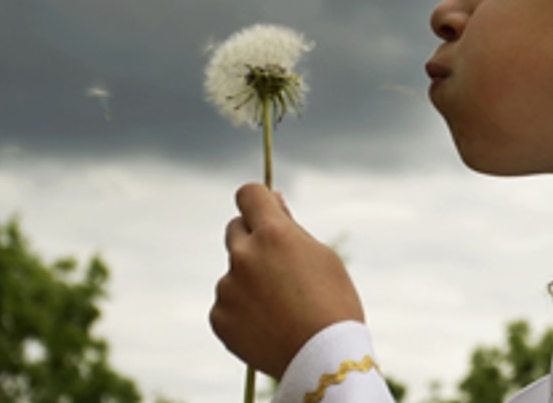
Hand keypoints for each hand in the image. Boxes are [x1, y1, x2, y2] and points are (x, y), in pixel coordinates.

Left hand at [210, 183, 364, 378]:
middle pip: (236, 229)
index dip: (258, 200)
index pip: (248, 194)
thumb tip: (272, 201)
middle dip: (253, 238)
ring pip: (234, 271)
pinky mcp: (219, 316)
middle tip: (279, 264)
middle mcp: (244, 256)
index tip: (265, 210)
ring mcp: (227, 288)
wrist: (323, 359)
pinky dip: (242, 309)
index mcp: (273, 234)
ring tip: (281, 306)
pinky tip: (267, 323)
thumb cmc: (333, 303)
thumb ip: (291, 227)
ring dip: (250, 279)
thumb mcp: (322, 256)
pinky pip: (227, 302)